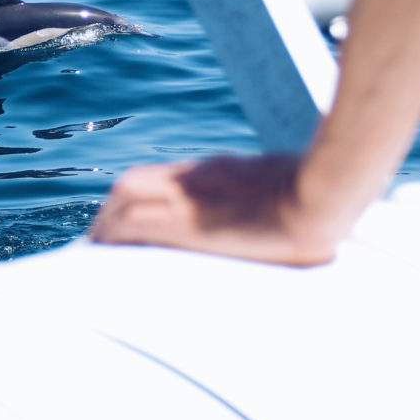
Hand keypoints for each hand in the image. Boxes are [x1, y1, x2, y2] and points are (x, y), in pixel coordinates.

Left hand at [88, 154, 335, 265]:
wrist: (322, 190)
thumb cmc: (316, 187)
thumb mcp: (278, 182)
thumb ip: (258, 192)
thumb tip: (268, 205)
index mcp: (213, 171)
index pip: (158, 178)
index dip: (133, 198)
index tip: (121, 218)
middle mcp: (194, 179)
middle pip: (132, 184)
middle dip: (112, 211)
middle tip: (100, 238)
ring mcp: (191, 196)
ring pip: (126, 198)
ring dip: (108, 222)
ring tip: (97, 248)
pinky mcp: (192, 223)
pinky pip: (138, 224)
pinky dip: (116, 234)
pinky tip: (104, 248)